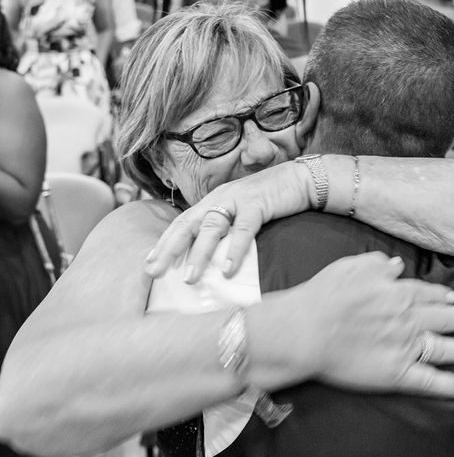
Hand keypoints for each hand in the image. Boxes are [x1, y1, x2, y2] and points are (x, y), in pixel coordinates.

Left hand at [145, 162, 310, 281]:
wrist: (300, 179)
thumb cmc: (271, 198)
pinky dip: (235, 250)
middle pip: (187, 224)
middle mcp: (220, 198)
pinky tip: (229, 270)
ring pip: (211, 228)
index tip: (149, 263)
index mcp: (213, 200)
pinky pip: (243, 230)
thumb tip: (214, 256)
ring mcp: (237, 199)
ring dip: (198, 255)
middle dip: (168, 249)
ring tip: (189, 278)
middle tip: (152, 272)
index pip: (182, 222)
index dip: (164, 242)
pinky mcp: (257, 204)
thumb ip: (227, 227)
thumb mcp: (242, 211)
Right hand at [279, 252, 453, 398]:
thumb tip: (398, 265)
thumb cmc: (324, 295)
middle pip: (442, 318)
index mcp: (397, 293)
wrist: (306, 330)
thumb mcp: (352, 266)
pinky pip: (427, 381)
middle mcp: (407, 319)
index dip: (441, 295)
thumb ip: (378, 263)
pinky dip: (446, 385)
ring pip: (442, 348)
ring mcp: (405, 347)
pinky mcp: (396, 373)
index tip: (453, 297)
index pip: (427, 293)